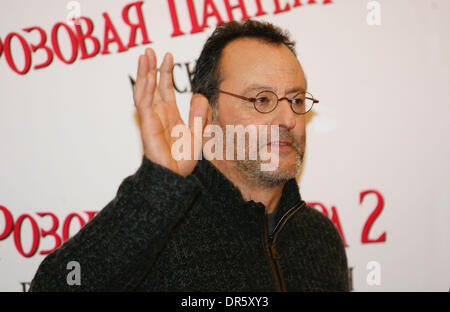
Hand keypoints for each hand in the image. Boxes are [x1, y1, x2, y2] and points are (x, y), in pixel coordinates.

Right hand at [133, 48, 208, 176]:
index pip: (164, 88)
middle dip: (151, 68)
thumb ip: (200, 116)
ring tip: (145, 56)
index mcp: (169, 114)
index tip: (168, 56)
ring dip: (144, 74)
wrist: (175, 177)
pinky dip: (146, 90)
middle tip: (150, 51)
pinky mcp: (148, 126)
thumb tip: (200, 95)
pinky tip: (149, 77)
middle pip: (152, 86)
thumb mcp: (198, 134)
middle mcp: (158, 114)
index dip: (165, 72)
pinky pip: (145, 105)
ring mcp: (151, 119)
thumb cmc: (182, 160)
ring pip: (144, 91)